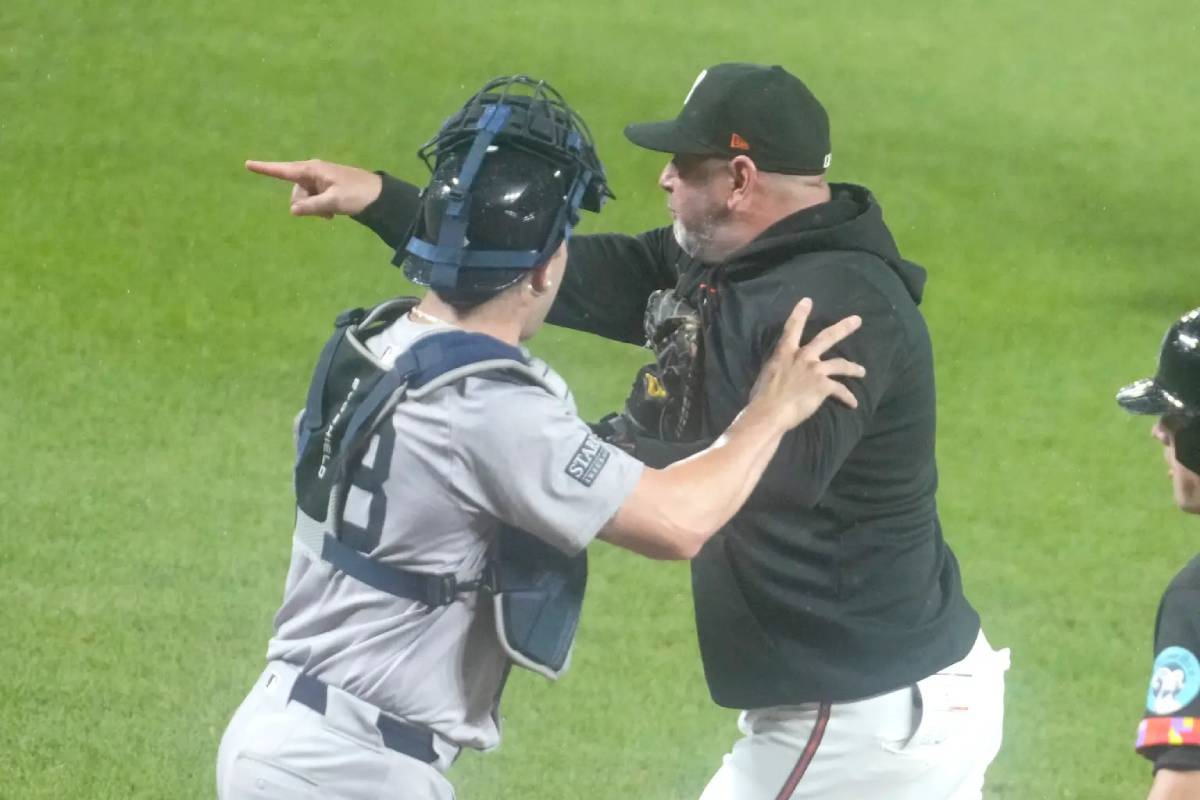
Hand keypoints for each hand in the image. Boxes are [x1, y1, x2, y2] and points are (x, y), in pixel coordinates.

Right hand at [244, 159, 382, 217]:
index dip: (265, 168)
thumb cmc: (357, 195)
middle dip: (303, 204)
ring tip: (332, 213)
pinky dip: (319, 208)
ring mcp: (319, 180)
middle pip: (295, 191)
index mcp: (313, 170)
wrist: (379, 196)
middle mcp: (313, 172)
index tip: (247, 163)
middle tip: (325, 213)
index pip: (284, 170)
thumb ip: (311, 206)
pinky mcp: (326, 188)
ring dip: (313, 208)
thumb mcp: (333, 202)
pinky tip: (332, 214)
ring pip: (304, 198)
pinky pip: (313, 200)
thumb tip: (293, 210)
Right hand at [748, 298, 864, 430]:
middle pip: (827, 337)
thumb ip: (779, 368)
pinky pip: (840, 390)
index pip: (792, 327)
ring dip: (854, 368)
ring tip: (862, 372)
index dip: (800, 313)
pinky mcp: (824, 386)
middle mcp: (803, 356)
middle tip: (857, 320)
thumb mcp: (768, 374)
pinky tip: (853, 404)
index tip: (807, 301)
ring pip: (840, 364)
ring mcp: (815, 370)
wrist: (770, 412)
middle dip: (843, 328)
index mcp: (784, 352)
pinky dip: (848, 398)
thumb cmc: (762, 397)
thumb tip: (782, 371)